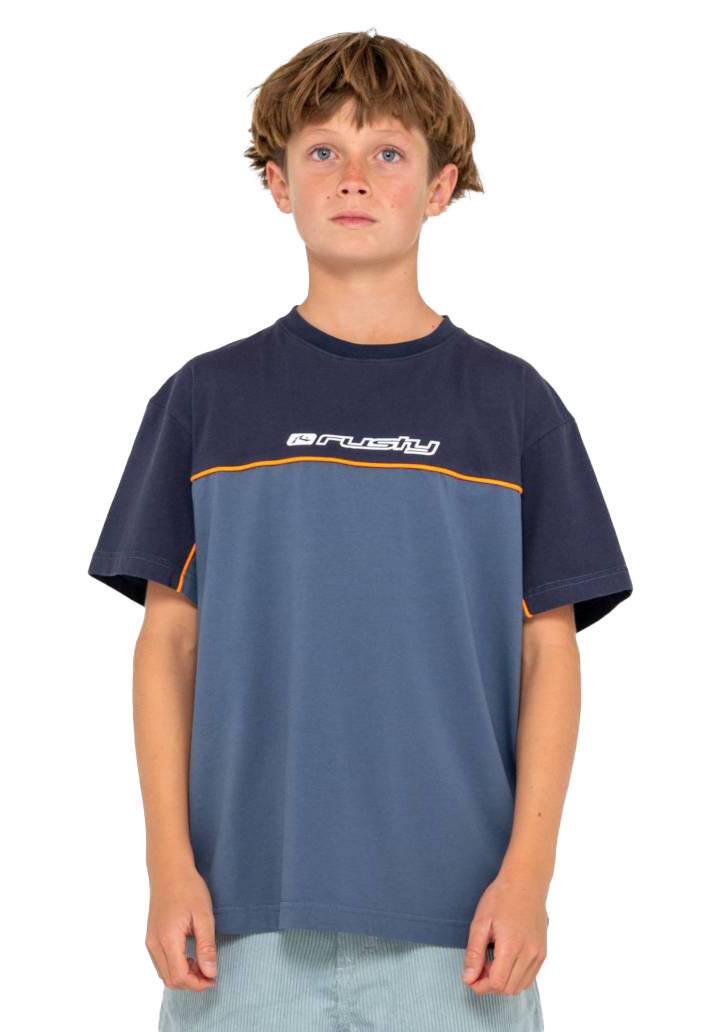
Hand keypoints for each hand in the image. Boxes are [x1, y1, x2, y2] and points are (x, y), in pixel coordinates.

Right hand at [146, 862, 217, 990]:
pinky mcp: (150, 937)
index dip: (197, 984)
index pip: (179, 976)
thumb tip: (210, 973)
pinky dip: (175, 967)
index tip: (214, 979)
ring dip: (183, 975)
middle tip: (210, 973)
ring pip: (164, 973)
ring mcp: (150, 941)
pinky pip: (160, 963)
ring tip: (202, 963)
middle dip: (191, 983)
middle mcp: (154, 944)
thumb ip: (206, 946)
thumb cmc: (189, 888)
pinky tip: (190, 956)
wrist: (169, 870)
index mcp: (167, 939)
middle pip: (170, 980)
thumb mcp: (204, 916)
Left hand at [461, 869, 547, 995]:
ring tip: (491, 961)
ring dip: (503, 982)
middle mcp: (529, 954)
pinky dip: (515, 977)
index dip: (480, 985)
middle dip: (489, 985)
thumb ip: (474, 953)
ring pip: (520, 986)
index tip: (470, 977)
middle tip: (479, 966)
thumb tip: (469, 978)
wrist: (526, 881)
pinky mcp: (543, 952)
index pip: (497, 983)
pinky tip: (504, 960)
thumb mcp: (480, 922)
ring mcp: (539, 954)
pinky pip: (529, 977)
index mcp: (512, 946)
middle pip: (508, 988)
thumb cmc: (501, 897)